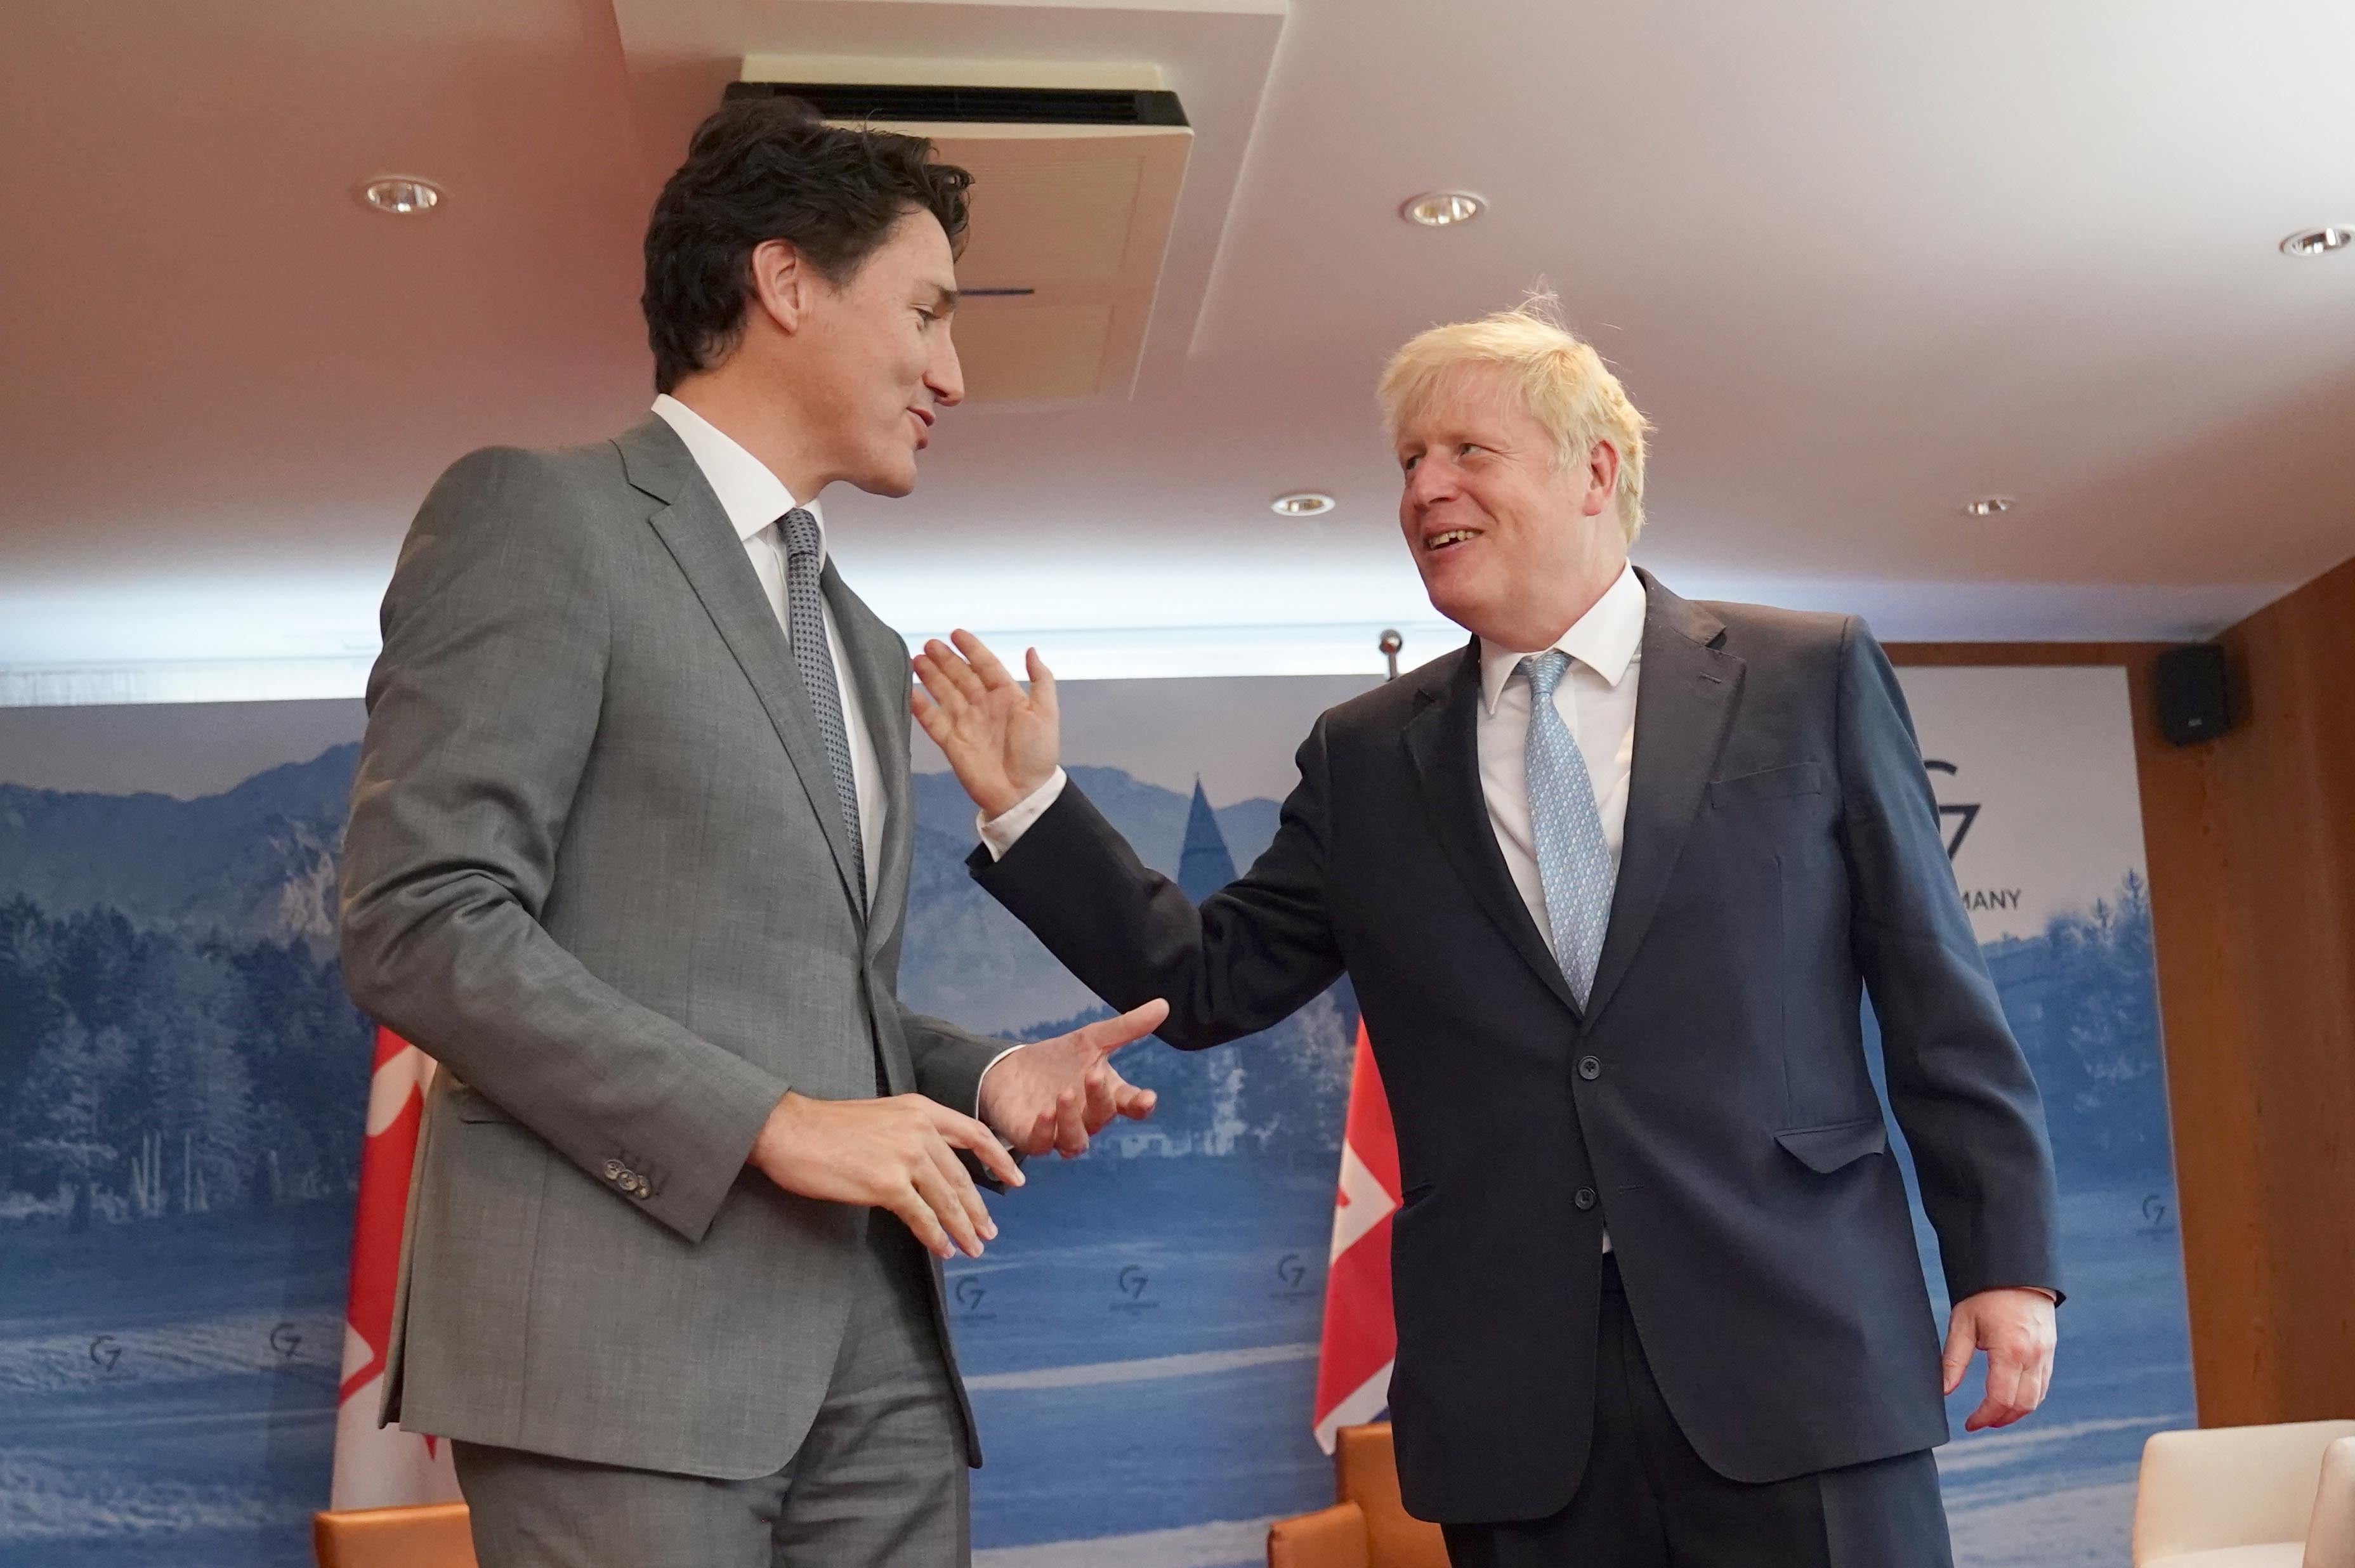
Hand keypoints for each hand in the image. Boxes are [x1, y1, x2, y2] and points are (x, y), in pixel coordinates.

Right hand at [747, 1091, 1024, 1260]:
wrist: (788, 1130)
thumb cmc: (826, 1127)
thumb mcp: (881, 1116)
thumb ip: (911, 1133)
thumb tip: (931, 1167)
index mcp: (920, 1109)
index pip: (974, 1133)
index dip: (999, 1158)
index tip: (1016, 1179)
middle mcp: (920, 1129)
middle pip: (962, 1175)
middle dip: (978, 1208)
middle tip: (989, 1231)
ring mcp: (905, 1156)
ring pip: (946, 1199)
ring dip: (962, 1227)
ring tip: (973, 1247)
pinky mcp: (887, 1184)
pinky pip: (921, 1216)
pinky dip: (936, 1236)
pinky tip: (943, 1249)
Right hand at [911, 631, 1060, 818]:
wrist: (1023, 793)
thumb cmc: (1038, 755)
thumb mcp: (1046, 713)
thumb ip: (1041, 679)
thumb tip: (1031, 650)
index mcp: (1007, 697)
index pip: (985, 665)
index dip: (971, 649)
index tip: (956, 633)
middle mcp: (984, 707)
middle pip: (960, 676)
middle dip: (945, 659)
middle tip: (929, 643)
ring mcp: (966, 724)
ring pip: (944, 693)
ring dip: (931, 676)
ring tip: (916, 659)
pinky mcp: (952, 743)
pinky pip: (933, 720)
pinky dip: (921, 706)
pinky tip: (910, 691)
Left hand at [979, 999, 1168, 1157]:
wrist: (1012, 1071)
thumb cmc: (1059, 1059)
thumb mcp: (1092, 1038)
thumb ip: (1127, 1028)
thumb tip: (1164, 1005)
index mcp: (1107, 1096)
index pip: (1131, 1104)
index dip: (1140, 1104)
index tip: (1148, 1098)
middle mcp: (1088, 1118)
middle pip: (1102, 1117)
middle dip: (1100, 1098)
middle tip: (1093, 1074)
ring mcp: (1062, 1132)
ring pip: (1076, 1140)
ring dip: (1073, 1119)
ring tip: (1066, 1093)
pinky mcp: (1034, 1139)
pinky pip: (1043, 1144)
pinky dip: (1045, 1131)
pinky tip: (1045, 1113)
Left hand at [1942, 1287, 2057, 1431]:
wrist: (2015, 1271)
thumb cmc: (1985, 1295)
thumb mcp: (1962, 1324)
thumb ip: (1954, 1361)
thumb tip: (1944, 1391)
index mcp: (2010, 1351)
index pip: (2001, 1399)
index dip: (1985, 1417)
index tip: (1970, 1424)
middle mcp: (2034, 1356)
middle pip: (2023, 1405)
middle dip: (2001, 1419)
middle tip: (1981, 1422)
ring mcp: (2046, 1354)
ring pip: (2037, 1398)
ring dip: (2017, 1412)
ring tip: (1994, 1415)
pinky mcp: (2050, 1351)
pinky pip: (2043, 1384)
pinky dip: (2029, 1398)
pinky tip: (2011, 1398)